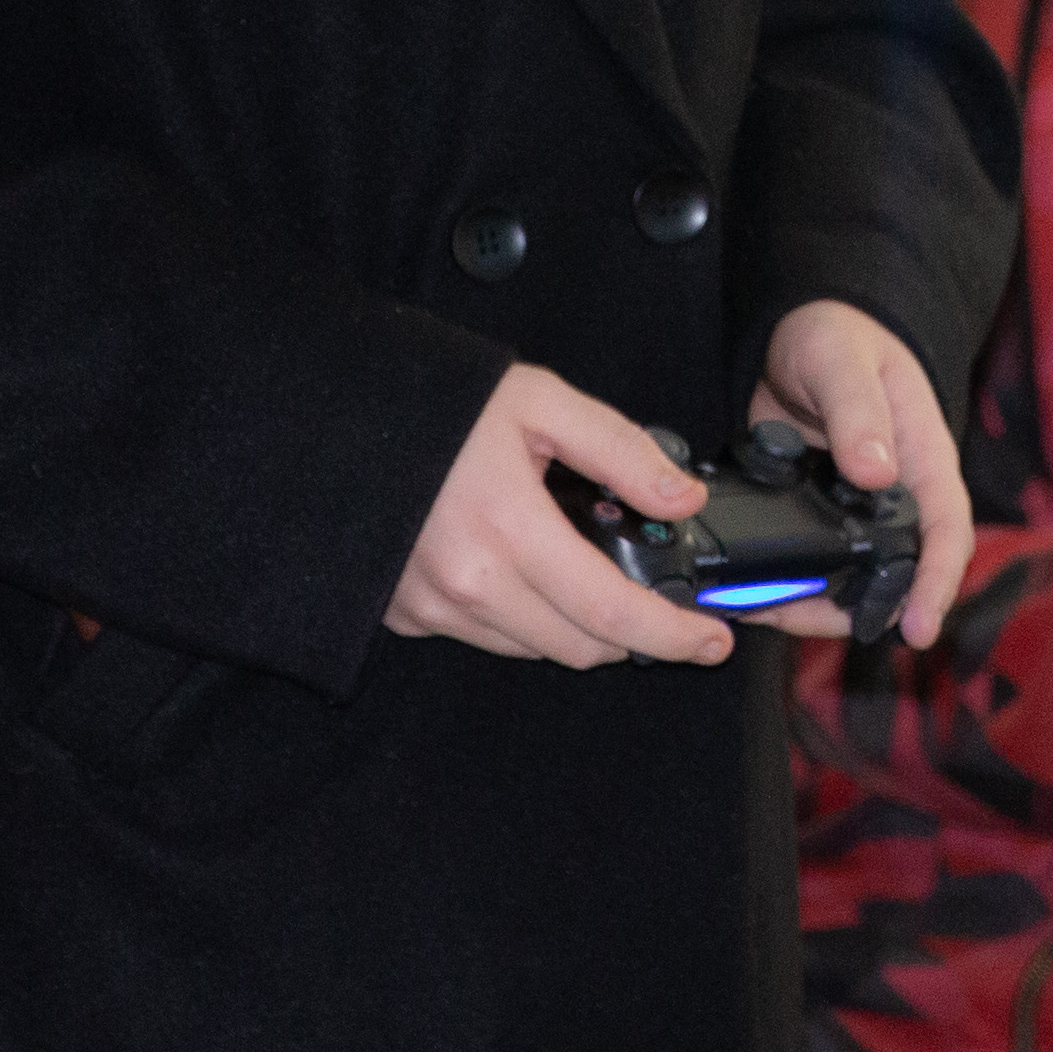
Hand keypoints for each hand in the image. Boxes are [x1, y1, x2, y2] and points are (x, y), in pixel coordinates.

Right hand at [388, 363, 730, 668]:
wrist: (339, 418)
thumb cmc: (442, 404)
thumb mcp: (541, 402)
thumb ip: (620, 450)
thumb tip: (683, 499)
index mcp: (510, 530)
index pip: (611, 612)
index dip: (672, 634)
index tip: (713, 639)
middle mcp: (469, 584)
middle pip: (579, 646)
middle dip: (632, 634)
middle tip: (660, 604)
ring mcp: (432, 607)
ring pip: (534, 648)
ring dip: (575, 627)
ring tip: (586, 572)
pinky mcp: (406, 616)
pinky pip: (485, 637)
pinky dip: (521, 618)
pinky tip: (523, 568)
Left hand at [752, 300, 972, 648]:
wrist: (801, 334)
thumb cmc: (839, 337)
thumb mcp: (843, 363)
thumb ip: (858, 412)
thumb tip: (876, 472)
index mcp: (923, 459)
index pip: (946, 532)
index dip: (937, 584)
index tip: (918, 628)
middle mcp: (897, 497)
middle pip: (898, 575)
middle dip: (859, 613)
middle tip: (804, 625)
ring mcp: (857, 513)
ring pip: (850, 580)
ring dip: (812, 607)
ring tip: (764, 611)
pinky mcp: (817, 518)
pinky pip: (810, 565)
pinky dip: (784, 587)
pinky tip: (750, 595)